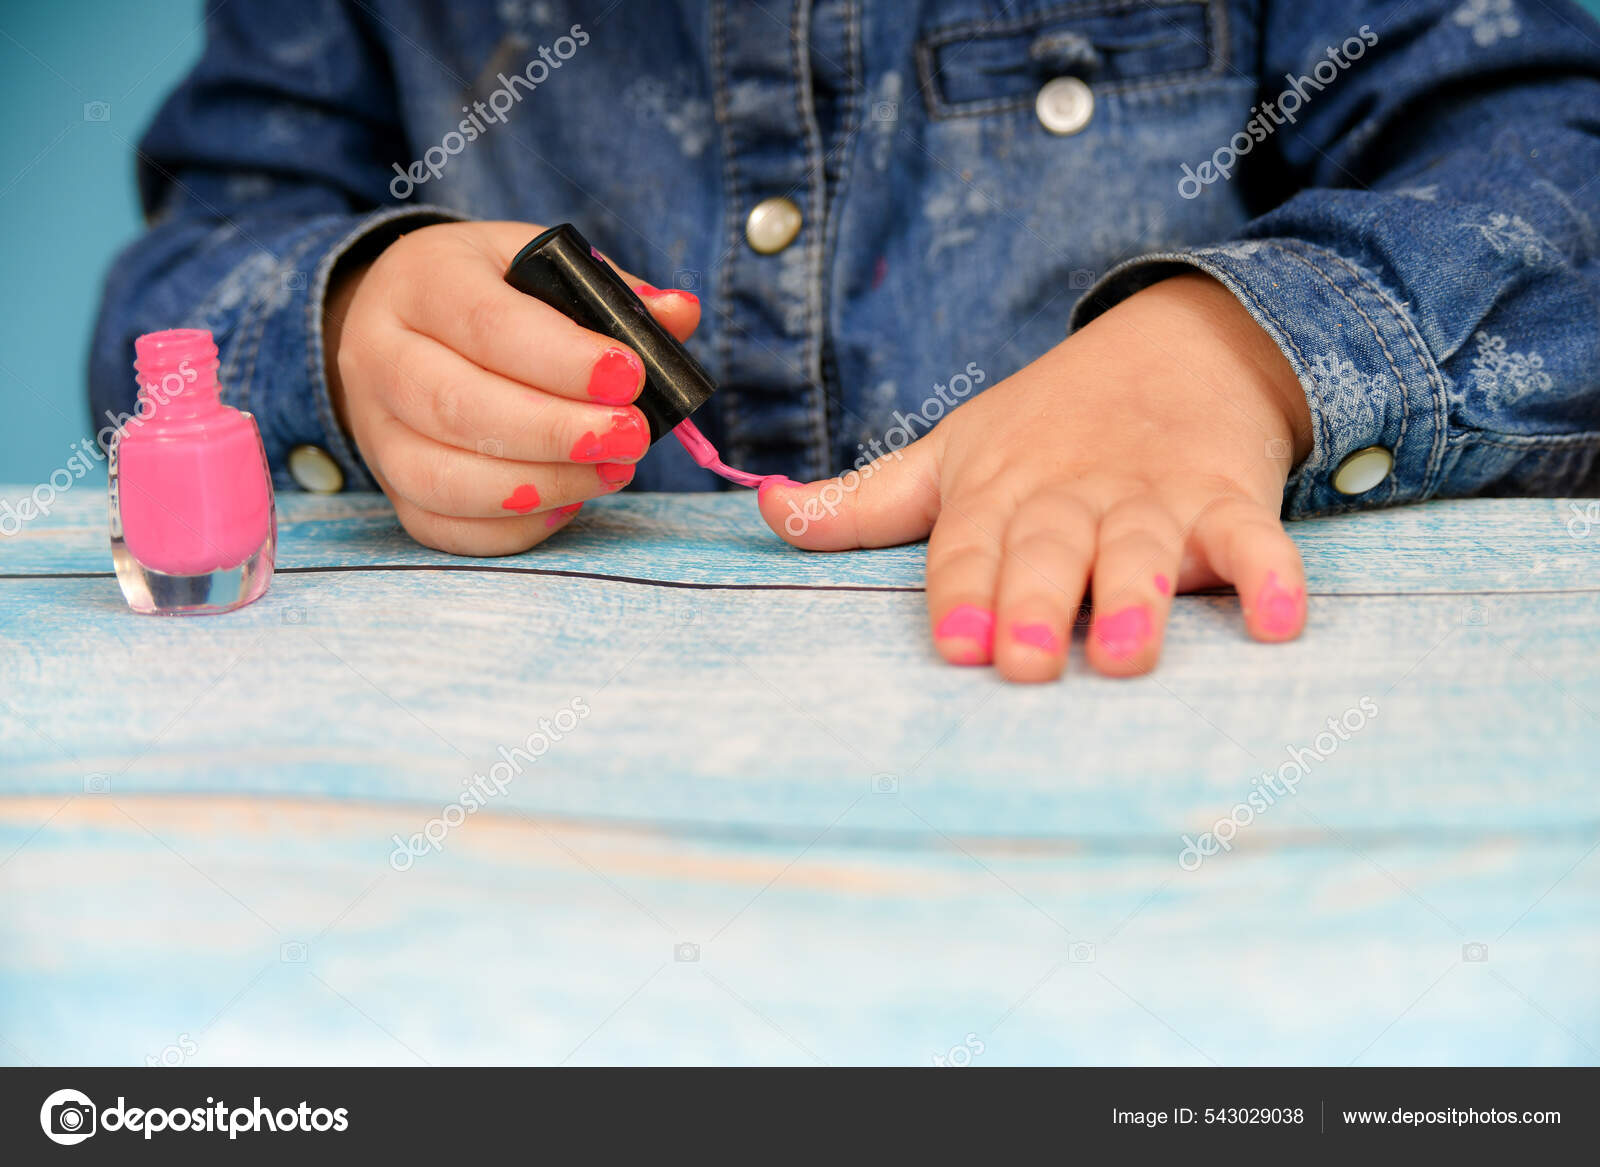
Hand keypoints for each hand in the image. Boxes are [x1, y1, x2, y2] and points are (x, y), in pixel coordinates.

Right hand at [324, 220, 699, 554]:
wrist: (403, 323)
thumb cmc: (492, 294)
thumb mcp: (543, 266)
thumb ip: (612, 292)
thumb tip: (679, 315)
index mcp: (421, 280)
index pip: (486, 323)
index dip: (562, 359)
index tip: (629, 378)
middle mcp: (379, 353)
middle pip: (457, 406)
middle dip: (556, 432)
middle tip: (631, 437)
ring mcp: (375, 428)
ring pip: (442, 478)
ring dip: (539, 486)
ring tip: (614, 472)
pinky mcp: (390, 486)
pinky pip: (442, 526)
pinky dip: (512, 527)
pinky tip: (570, 501)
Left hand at [757, 273, 1314, 681]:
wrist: (1178, 342)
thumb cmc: (1047, 423)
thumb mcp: (952, 455)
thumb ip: (865, 502)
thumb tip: (765, 512)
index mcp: (998, 491)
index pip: (970, 547)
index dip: (961, 593)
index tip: (953, 645)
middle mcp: (1070, 496)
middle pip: (1049, 552)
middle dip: (1036, 604)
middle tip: (1027, 664)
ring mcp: (1151, 496)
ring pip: (1142, 547)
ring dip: (1137, 597)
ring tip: (1128, 652)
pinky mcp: (1227, 497)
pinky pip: (1255, 537)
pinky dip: (1272, 574)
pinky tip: (1280, 622)